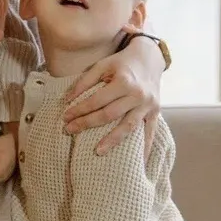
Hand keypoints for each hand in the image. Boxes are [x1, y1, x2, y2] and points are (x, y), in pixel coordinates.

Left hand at [63, 33, 163, 154]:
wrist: (149, 58)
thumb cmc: (121, 62)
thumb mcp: (102, 65)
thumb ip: (85, 80)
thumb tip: (67, 98)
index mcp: (124, 81)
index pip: (97, 100)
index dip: (79, 110)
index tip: (65, 117)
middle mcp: (137, 95)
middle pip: (109, 115)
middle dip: (87, 124)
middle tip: (69, 131)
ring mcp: (148, 105)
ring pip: (128, 127)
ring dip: (112, 141)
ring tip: (98, 152)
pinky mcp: (155, 112)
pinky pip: (150, 132)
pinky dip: (145, 148)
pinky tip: (139, 162)